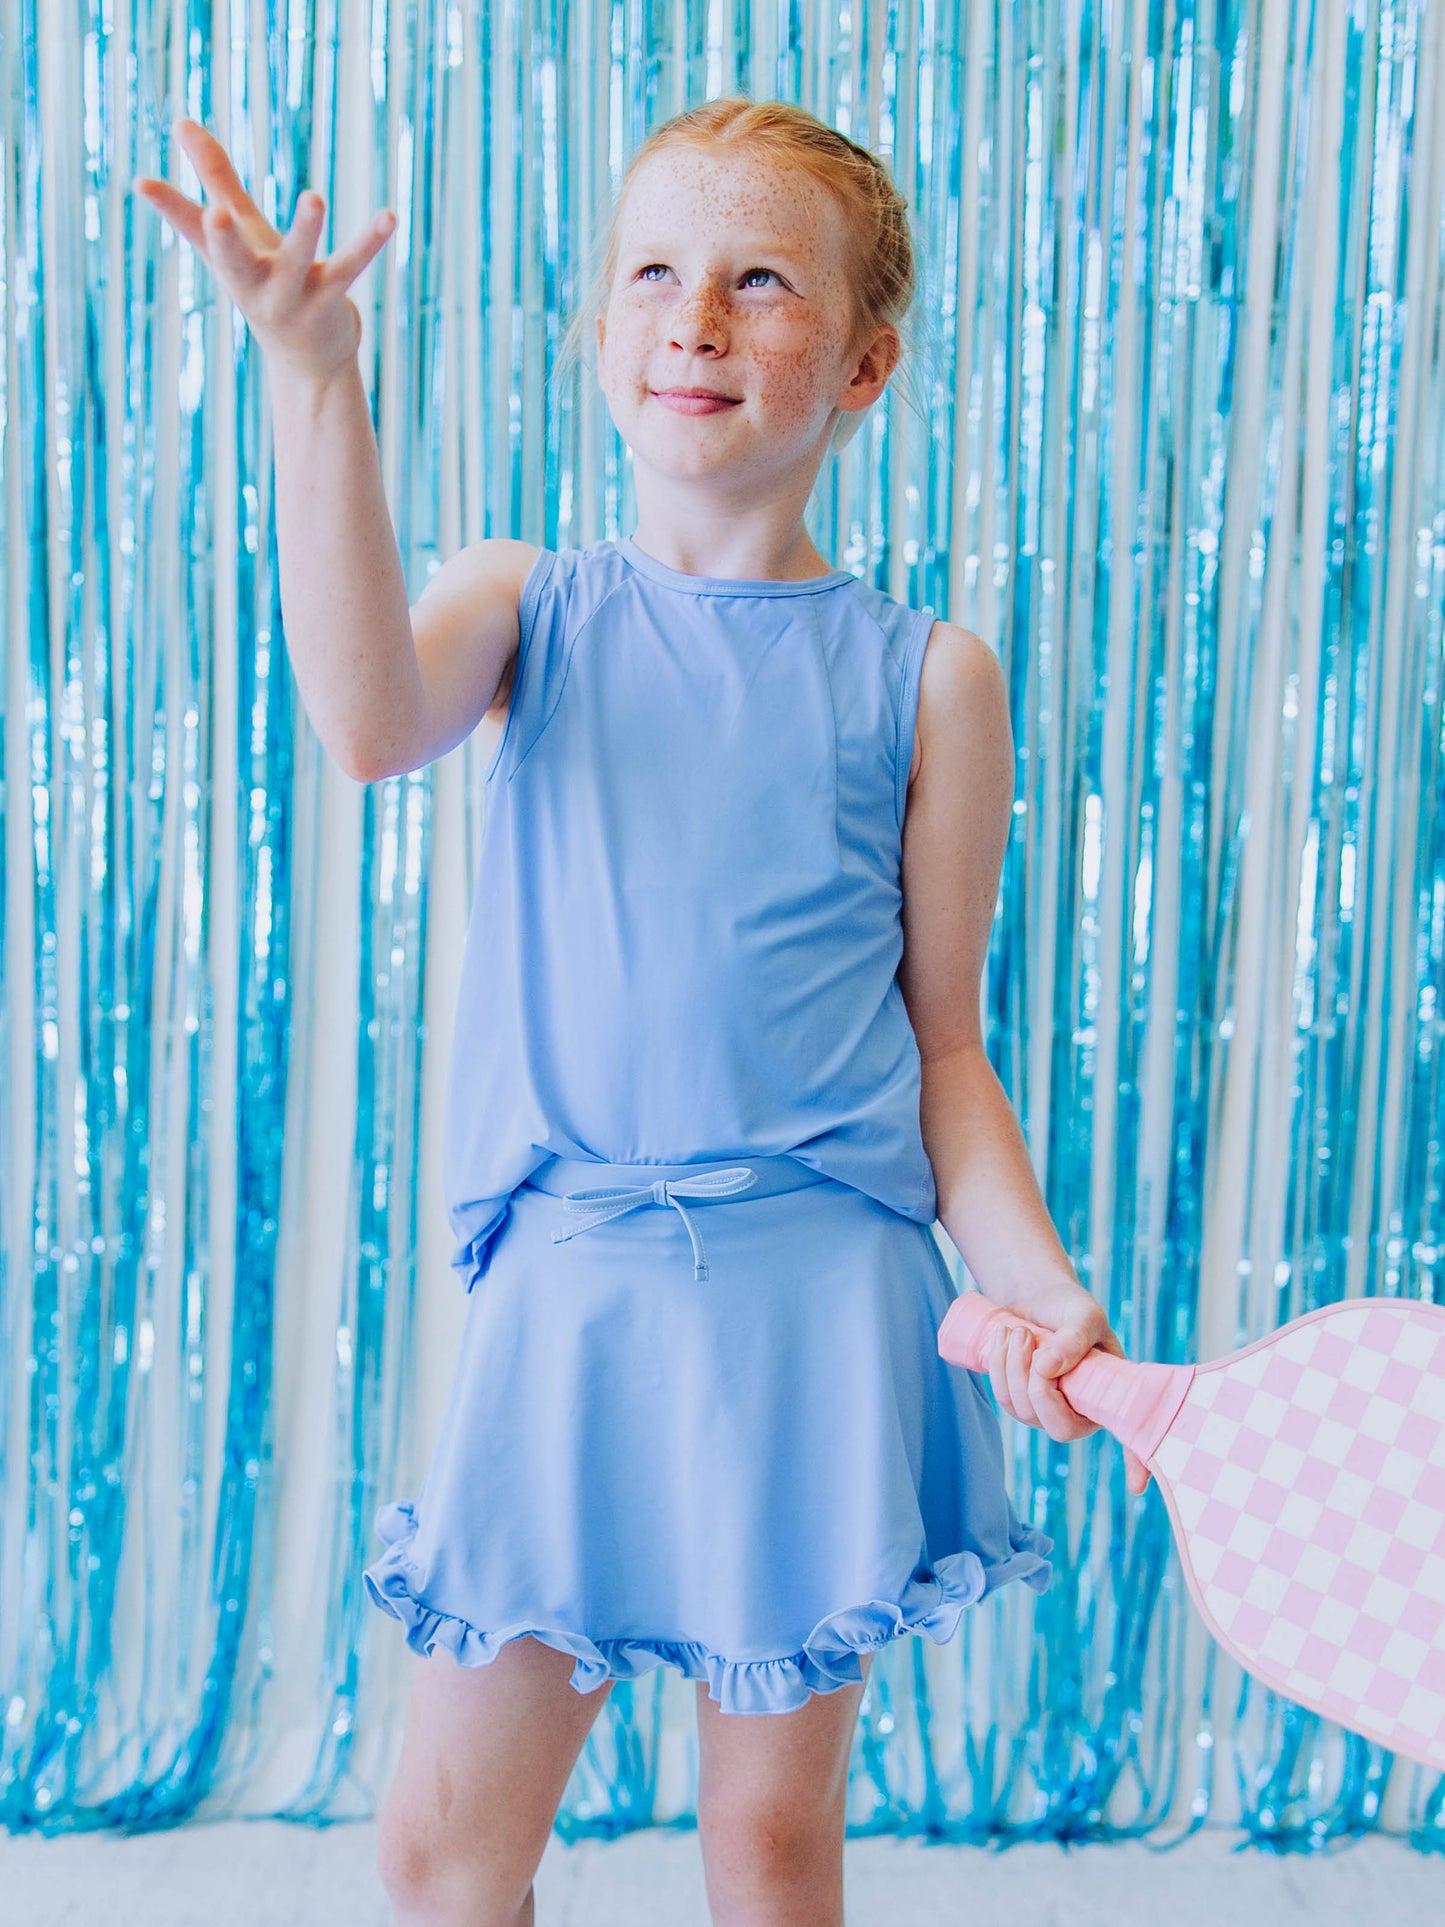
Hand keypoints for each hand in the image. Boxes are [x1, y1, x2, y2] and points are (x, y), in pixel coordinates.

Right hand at [131, 119, 395, 384]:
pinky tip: (388, 217)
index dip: (168, 206)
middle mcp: (254, 284)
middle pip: (234, 261)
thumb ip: (215, 178)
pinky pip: (351, 266)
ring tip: (314, 198)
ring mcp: (292, 296)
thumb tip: (181, 122)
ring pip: (298, 259)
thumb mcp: (239, 231)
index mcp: (229, 263)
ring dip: (305, 230)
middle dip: (224, 240)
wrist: (308, 359)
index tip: (142, 183)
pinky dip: (369, 242)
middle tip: (217, 217)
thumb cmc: (266, 282)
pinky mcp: (330, 299)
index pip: (193, 231)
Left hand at [983, 1273, 1152, 1495]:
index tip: (1137, 1487)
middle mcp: (1081, 1412)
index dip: (1136, 1462)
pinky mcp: (1022, 1402)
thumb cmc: (1070, 1307)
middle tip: (1027, 1337)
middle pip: (1055, 1424)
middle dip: (1032, 1382)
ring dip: (1010, 1368)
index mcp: (1109, 1397)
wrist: (1037, 1297)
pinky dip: (998, 1368)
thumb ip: (1074, 1337)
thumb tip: (1047, 1368)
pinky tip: (1002, 1338)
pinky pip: (1004, 1399)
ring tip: (1016, 1331)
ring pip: (1023, 1410)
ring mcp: (1048, 1412)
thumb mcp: (1083, 1315)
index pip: (1129, 1436)